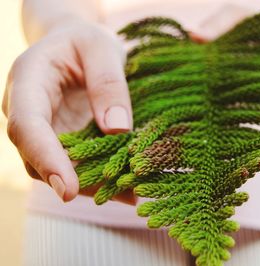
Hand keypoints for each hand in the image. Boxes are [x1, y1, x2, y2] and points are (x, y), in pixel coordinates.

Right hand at [2, 18, 135, 203]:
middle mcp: (26, 111)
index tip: (67, 189)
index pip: (27, 126)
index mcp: (27, 82)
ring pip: (56, 166)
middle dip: (74, 180)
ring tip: (129, 193)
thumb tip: (118, 128)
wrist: (76, 45)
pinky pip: (74, 163)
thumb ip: (108, 83)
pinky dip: (98, 177)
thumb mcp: (102, 48)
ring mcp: (42, 129)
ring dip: (90, 184)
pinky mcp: (60, 139)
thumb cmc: (86, 41)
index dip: (45, 158)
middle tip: (115, 193)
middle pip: (37, 156)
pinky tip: (126, 186)